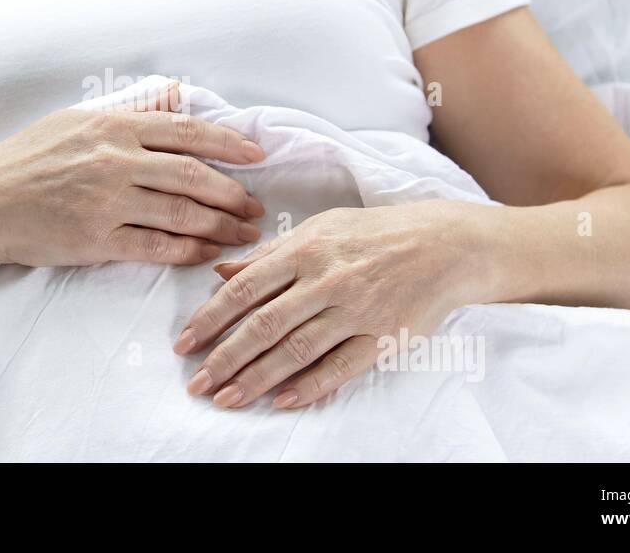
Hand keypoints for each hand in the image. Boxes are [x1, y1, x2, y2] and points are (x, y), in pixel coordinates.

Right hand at [0, 83, 267, 267]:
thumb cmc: (25, 159)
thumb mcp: (74, 120)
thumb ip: (128, 114)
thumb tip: (177, 96)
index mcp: (112, 127)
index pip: (186, 132)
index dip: (229, 144)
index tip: (257, 155)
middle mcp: (113, 160)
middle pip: (193, 174)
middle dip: (233, 192)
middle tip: (256, 205)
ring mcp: (105, 201)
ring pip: (182, 213)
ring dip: (221, 225)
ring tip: (244, 233)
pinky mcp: (95, 240)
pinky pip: (156, 247)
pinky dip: (189, 251)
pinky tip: (208, 253)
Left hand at [174, 202, 475, 408]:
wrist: (444, 244)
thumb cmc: (374, 234)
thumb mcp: (319, 228)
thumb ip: (269, 254)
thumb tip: (221, 272)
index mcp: (306, 250)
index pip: (245, 289)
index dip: (210, 319)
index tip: (185, 343)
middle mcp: (327, 280)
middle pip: (264, 326)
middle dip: (225, 358)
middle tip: (196, 383)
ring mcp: (355, 311)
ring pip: (297, 351)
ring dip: (257, 378)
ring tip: (226, 399)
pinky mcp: (382, 336)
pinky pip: (340, 366)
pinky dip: (310, 386)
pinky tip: (282, 401)